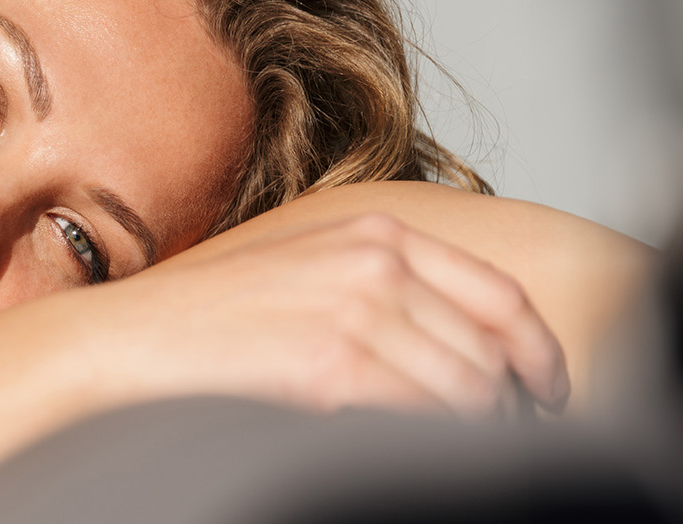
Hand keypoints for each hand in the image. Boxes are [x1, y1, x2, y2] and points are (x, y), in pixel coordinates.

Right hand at [91, 213, 569, 417]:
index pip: (499, 297)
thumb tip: (450, 342)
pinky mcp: (333, 364)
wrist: (134, 339)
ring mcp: (357, 311)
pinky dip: (432, 440)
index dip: (539, 353)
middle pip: (490, 353)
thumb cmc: (210, 317)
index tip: (548, 390)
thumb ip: (379, 286)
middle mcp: (377, 263)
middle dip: (505, 406)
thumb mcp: (306, 270)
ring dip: (470, 431)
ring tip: (448, 449)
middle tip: (492, 439)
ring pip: (467, 392)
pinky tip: (404, 448)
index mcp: (377, 233)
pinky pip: (422, 416)